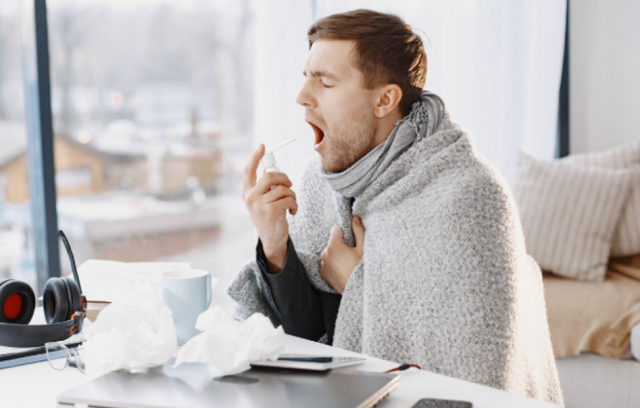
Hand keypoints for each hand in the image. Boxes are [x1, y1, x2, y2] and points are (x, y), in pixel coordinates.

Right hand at [242, 144, 297, 272]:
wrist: (271, 239)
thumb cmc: (269, 216)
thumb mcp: (262, 200)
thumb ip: (265, 187)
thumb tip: (274, 171)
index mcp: (246, 192)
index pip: (248, 170)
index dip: (255, 156)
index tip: (263, 146)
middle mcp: (250, 197)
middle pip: (270, 176)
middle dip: (284, 178)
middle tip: (289, 184)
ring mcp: (259, 204)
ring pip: (283, 188)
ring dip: (292, 195)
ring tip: (291, 203)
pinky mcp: (271, 211)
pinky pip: (289, 199)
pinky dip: (294, 204)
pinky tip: (292, 212)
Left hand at [320, 216, 364, 293]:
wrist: (357, 290)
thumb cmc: (361, 269)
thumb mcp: (363, 249)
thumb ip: (358, 231)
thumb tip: (355, 218)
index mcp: (334, 245)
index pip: (335, 229)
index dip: (344, 233)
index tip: (351, 241)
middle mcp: (325, 254)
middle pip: (332, 242)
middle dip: (340, 245)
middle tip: (351, 254)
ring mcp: (323, 264)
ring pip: (329, 253)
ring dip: (336, 254)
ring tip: (347, 263)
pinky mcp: (323, 273)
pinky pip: (327, 263)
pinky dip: (333, 264)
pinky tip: (343, 269)